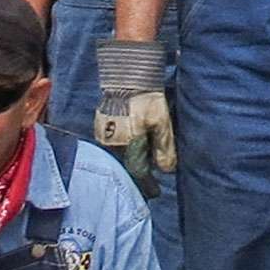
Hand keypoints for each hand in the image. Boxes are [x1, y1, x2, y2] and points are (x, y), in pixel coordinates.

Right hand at [95, 37, 175, 196]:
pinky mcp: (101, 125)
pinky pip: (113, 144)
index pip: (139, 173)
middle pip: (128, 165)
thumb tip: (167, 170)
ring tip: (141, 166)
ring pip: (120, 155)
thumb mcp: (162, 122)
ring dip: (130, 161)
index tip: (155, 193)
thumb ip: (165, 147)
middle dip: (138, 174)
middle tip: (149, 184)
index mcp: (129, 145)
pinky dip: (123, 148)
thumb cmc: (147, 99)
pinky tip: (131, 147)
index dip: (148, 184)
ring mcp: (105, 135)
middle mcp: (113, 144)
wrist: (127, 76)